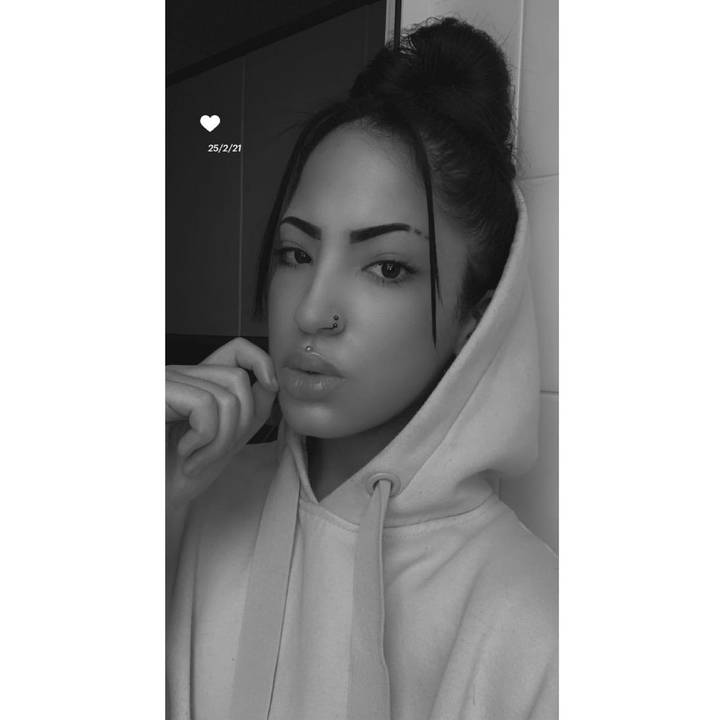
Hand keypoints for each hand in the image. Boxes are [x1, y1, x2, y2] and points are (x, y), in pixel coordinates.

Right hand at [165, 337, 278, 506]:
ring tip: (195, 459)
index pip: (236, 349)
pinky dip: (204, 439)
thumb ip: (249, 409)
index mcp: (195, 381)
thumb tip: (272, 383)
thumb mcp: (226, 437)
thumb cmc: (178, 472)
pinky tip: (185, 453)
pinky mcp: (155, 392)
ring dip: (219, 441)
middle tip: (211, 454)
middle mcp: (178, 374)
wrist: (150, 498)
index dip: (260, 361)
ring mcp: (165, 381)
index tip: (271, 387)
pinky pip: (205, 406)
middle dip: (238, 425)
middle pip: (238, 379)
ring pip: (226, 397)